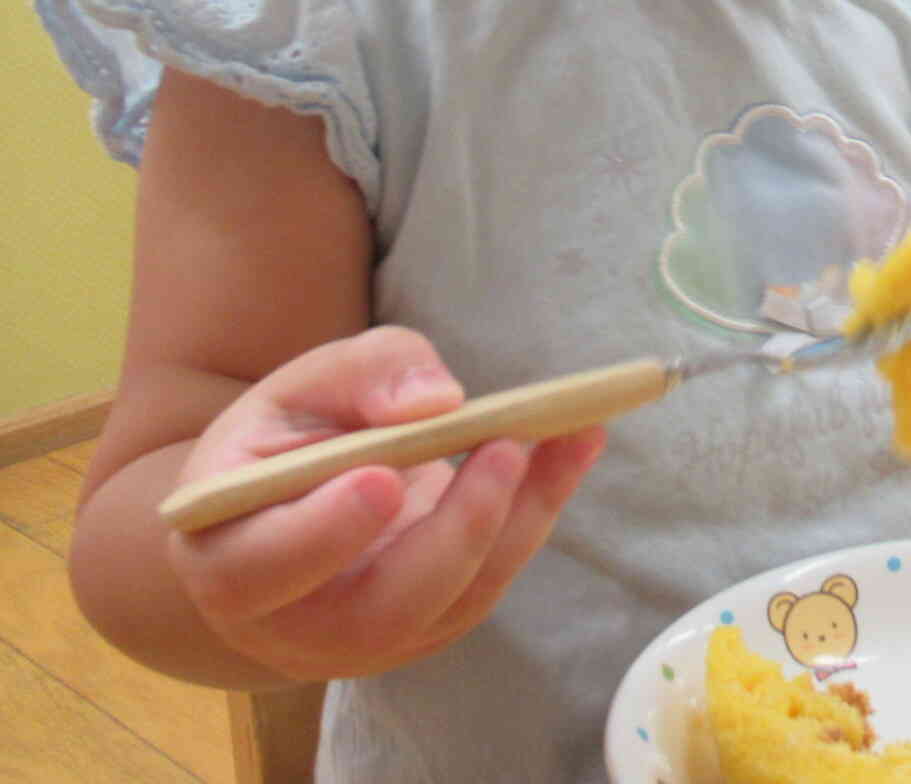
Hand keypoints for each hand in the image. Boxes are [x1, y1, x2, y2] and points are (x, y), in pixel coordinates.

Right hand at [165, 326, 604, 680]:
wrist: (295, 501)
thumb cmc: (289, 438)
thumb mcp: (304, 385)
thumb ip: (362, 376)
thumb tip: (435, 401)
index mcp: (228, 560)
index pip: (263, 569)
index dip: (323, 533)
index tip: (383, 478)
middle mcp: (294, 624)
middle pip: (379, 608)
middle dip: (454, 530)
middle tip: (505, 448)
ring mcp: (368, 640)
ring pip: (454, 601)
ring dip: (521, 517)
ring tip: (570, 433)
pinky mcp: (429, 628)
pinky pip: (490, 582)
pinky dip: (538, 513)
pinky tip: (575, 446)